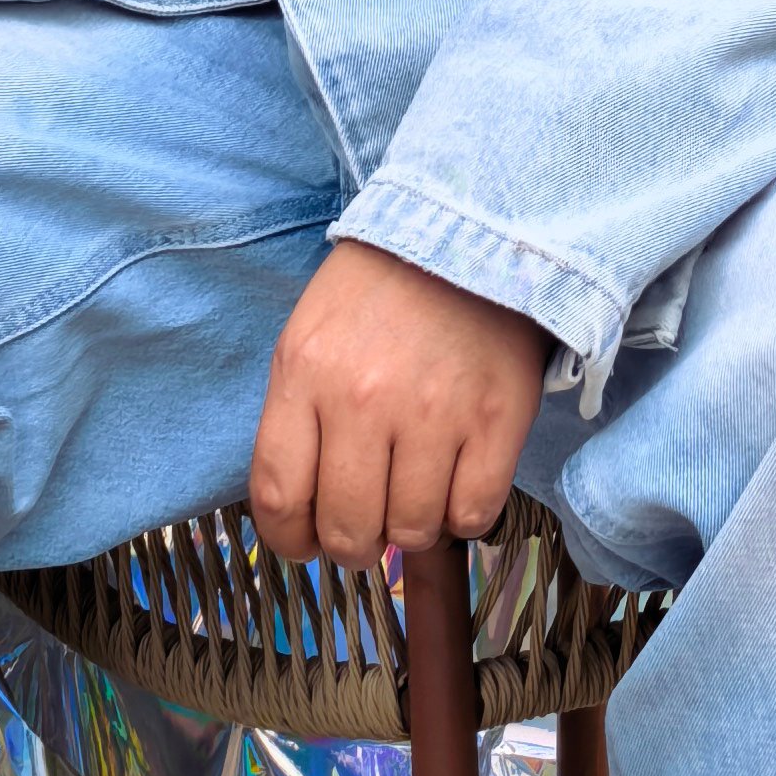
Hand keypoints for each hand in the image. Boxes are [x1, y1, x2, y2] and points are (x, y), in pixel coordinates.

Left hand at [250, 245, 548, 565]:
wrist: (470, 230)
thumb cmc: (380, 293)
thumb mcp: (311, 339)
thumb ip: (298, 422)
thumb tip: (304, 517)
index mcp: (304, 373)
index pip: (279, 497)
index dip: (290, 540)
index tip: (306, 542)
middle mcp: (363, 397)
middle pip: (347, 528)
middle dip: (354, 544)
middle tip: (368, 527)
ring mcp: (433, 411)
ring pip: (412, 530)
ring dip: (412, 527)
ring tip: (416, 490)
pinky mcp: (496, 419)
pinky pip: (472, 514)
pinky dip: (464, 515)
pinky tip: (458, 480)